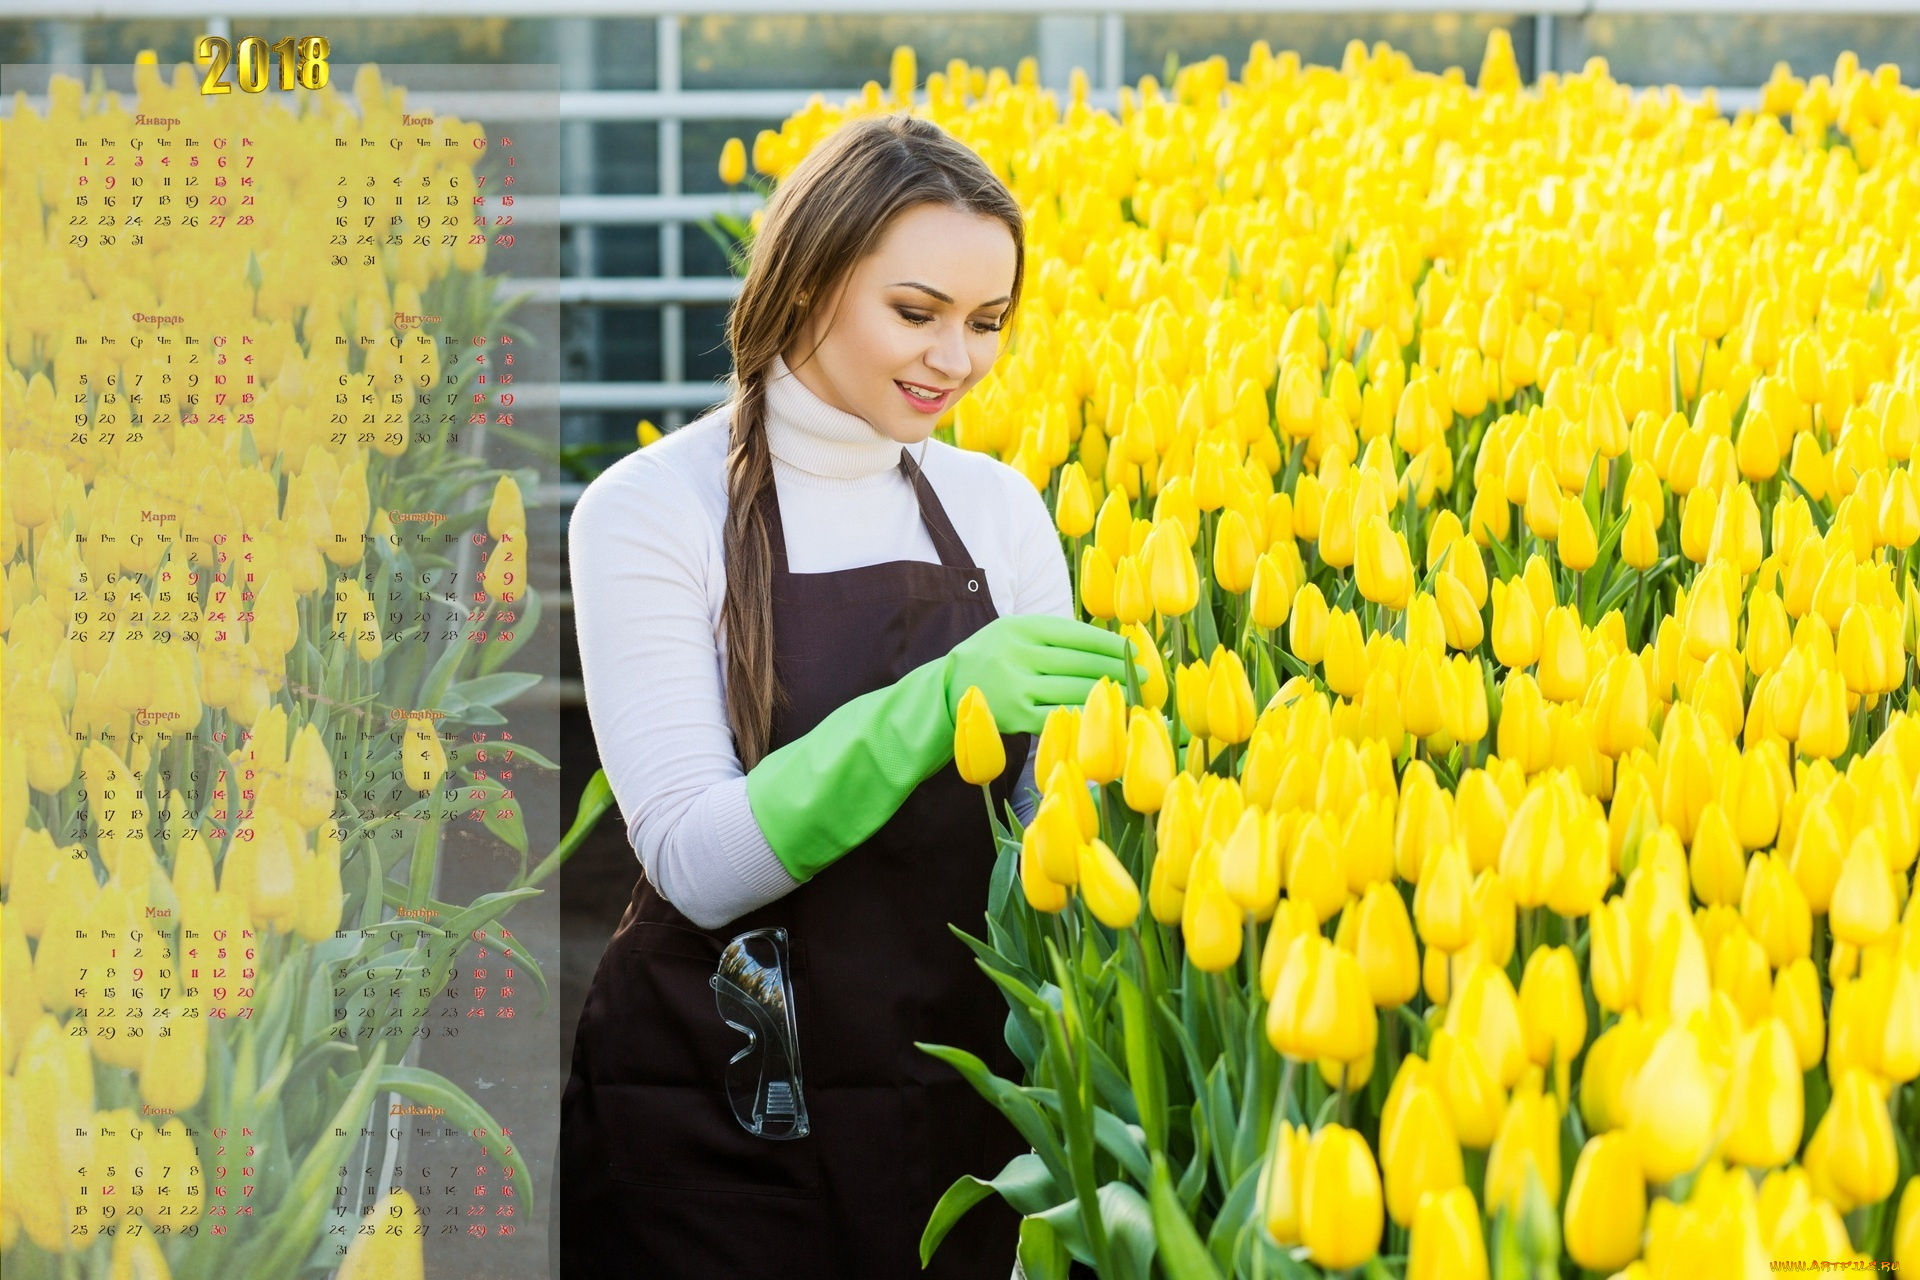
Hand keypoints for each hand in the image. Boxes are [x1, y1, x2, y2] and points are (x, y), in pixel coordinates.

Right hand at [940, 614, 1139, 735]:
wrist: (944, 692)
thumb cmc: (990, 660)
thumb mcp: (1012, 635)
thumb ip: (1050, 637)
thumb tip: (1107, 645)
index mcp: (1019, 627)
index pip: (1076, 633)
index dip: (1109, 643)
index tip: (1134, 651)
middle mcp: (1016, 653)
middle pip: (1080, 661)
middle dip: (1117, 669)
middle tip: (1145, 676)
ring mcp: (1015, 686)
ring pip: (1074, 688)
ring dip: (1108, 694)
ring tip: (1131, 696)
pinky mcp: (1014, 716)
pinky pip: (1059, 714)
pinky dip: (1084, 715)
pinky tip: (1103, 716)